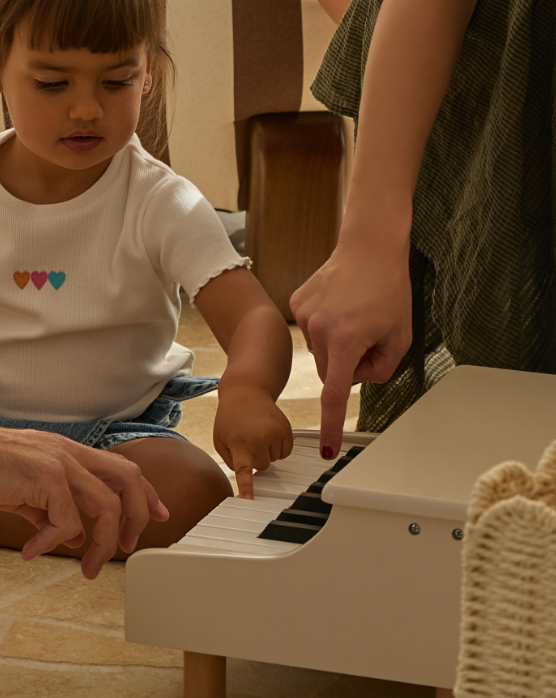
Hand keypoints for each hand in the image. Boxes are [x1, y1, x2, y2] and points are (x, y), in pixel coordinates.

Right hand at [0, 424, 166, 579]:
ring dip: (100, 544)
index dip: (144, 495)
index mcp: (66, 452)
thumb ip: (48, 509)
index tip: (158, 517)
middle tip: (127, 548)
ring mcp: (58, 461)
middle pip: (127, 480)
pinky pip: (65, 521)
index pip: (120, 469)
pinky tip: (30, 551)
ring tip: (85, 568)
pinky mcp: (43, 476)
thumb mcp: (22, 490)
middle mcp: (69, 452)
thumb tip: (73, 534)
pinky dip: (53, 543)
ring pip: (105, 505)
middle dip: (137, 517)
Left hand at [212, 387, 292, 498]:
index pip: (243, 471)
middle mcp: (259, 440)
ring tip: (257, 433)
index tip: (249, 500)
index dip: (247, 487)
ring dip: (267, 451)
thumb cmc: (230, 417)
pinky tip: (268, 433)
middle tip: (247, 439)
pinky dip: (278, 447)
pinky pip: (286, 452)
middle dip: (255, 457)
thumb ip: (230, 460)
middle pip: (263, 467)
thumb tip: (246, 473)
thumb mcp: (220, 439)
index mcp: (239, 444)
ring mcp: (275, 434)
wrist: (246, 392)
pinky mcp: (287, 430)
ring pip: (275, 460)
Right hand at [289, 239, 412, 460]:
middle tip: (369, 341)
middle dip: (347, 366)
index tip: (326, 449)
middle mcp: (320, 330)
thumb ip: (380, 368)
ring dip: (336, 345)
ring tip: (354, 316)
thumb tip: (357, 377)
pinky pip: (311, 330)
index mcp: (348, 341)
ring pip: (320, 351)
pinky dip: (325, 325)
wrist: (368, 248)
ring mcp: (305, 315)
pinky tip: (339, 305)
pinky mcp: (297, 303)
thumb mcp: (399, 336)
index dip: (332, 425)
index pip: (336, 395)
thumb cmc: (388, 288)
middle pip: (329, 372)